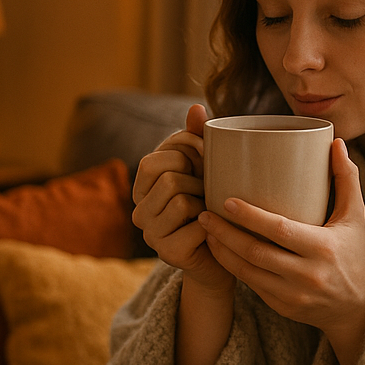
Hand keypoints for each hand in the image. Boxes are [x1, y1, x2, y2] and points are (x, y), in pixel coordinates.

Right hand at [132, 104, 234, 296]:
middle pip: (167, 176)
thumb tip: (196, 107)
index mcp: (143, 187)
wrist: (226, 257)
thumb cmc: (214, 208)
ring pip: (179, 198)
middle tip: (210, 190)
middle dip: (197, 179)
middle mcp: (139, 211)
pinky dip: (212, 222)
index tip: (206, 161)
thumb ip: (196, 139)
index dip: (187, 152)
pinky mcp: (168, 253)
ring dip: (205, 200)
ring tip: (212, 209)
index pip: (157, 156)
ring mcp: (150, 234)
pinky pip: (193, 223)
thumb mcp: (205, 170)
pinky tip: (215, 229)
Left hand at [198, 138, 364, 364]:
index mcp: (323, 248)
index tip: (227, 201)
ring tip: (206, 231)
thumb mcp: (356, 217)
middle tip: (204, 214)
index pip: (280, 230)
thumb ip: (346, 179)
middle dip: (225, 234)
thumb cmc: (353, 254)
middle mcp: (306, 274)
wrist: (356, 308)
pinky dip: (233, 268)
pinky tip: (220, 252)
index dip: (250, 217)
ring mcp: (292, 295)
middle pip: (256, 252)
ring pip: (247, 272)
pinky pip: (251, 285)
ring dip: (222, 252)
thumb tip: (335, 143)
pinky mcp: (282, 306)